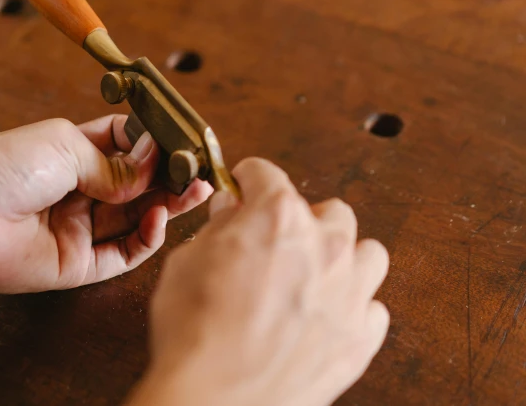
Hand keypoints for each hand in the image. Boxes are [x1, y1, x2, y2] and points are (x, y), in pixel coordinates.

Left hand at [0, 115, 212, 293]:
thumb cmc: (2, 164)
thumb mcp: (68, 146)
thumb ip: (116, 163)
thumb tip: (153, 167)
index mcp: (77, 155)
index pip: (130, 150)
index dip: (158, 148)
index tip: (184, 144)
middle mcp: (83, 192)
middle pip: (140, 188)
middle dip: (171, 179)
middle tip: (200, 173)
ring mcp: (81, 229)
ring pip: (137, 220)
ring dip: (168, 205)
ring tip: (193, 191)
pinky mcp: (77, 263)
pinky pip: (122, 254)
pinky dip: (146, 238)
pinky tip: (160, 217)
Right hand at [126, 158, 388, 405]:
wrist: (214, 402)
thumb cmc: (195, 334)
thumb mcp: (186, 263)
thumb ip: (218, 229)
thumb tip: (231, 212)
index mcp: (278, 218)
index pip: (267, 175)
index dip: (248, 178)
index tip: (244, 185)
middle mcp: (324, 247)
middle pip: (328, 210)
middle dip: (301, 220)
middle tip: (273, 242)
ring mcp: (350, 293)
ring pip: (367, 253)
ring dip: (342, 258)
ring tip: (313, 276)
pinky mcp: (360, 337)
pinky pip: (373, 307)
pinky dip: (352, 307)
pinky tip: (324, 317)